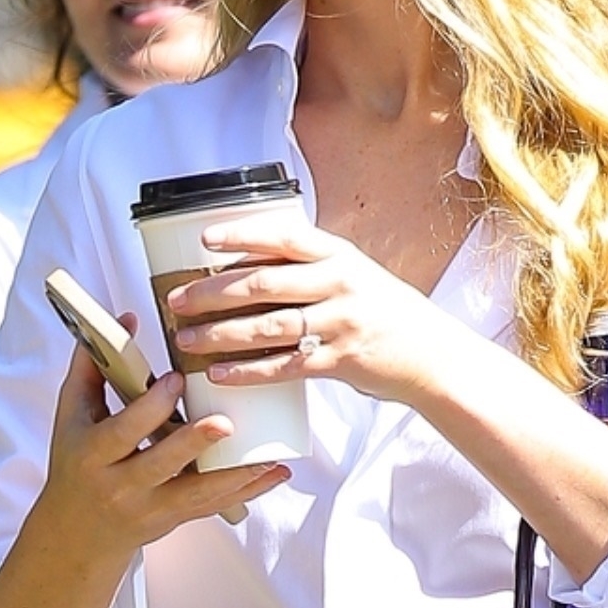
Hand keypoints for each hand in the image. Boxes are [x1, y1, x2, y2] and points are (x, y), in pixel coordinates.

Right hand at [0, 343, 286, 607]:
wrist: (77, 532)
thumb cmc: (76, 463)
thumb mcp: (72, 416)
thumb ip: (93, 366)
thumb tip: (127, 317)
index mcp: (92, 454)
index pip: (122, 430)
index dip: (149, 407)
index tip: (176, 379)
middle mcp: (120, 486)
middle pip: (159, 464)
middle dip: (192, 444)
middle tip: (225, 422)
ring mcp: (149, 508)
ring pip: (196, 495)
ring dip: (235, 477)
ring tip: (269, 459)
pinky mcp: (172, 520)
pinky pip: (212, 507)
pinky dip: (246, 492)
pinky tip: (274, 475)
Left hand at [167, 216, 453, 411]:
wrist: (430, 355)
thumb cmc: (383, 313)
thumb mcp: (352, 275)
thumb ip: (309, 267)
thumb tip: (245, 267)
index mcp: (338, 255)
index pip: (283, 237)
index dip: (241, 235)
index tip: (204, 239)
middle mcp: (339, 284)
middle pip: (263, 283)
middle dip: (212, 292)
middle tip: (177, 299)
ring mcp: (341, 323)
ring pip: (268, 326)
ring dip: (220, 333)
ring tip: (186, 339)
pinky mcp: (340, 362)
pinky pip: (284, 366)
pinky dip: (248, 371)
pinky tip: (219, 372)